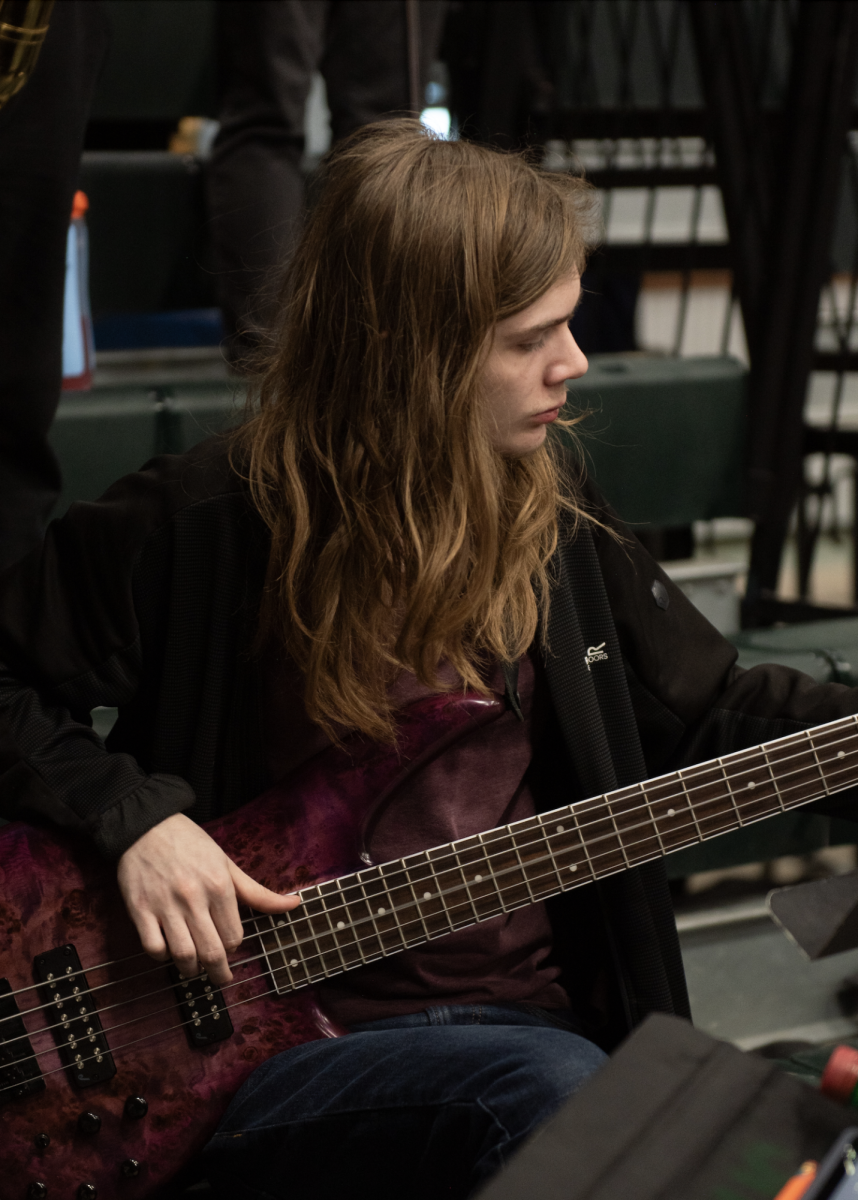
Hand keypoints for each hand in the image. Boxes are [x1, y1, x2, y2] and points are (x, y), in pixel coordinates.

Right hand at [117, 812, 299, 984]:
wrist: (146, 825)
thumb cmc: (190, 844)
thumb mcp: (227, 864)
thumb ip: (258, 893)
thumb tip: (294, 905)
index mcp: (219, 886)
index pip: (233, 936)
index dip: (233, 946)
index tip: (229, 946)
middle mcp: (193, 898)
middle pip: (211, 952)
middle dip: (219, 973)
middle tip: (220, 977)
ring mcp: (164, 906)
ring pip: (183, 955)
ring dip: (191, 969)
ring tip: (194, 968)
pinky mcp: (139, 910)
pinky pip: (153, 948)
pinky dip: (162, 957)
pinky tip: (168, 950)